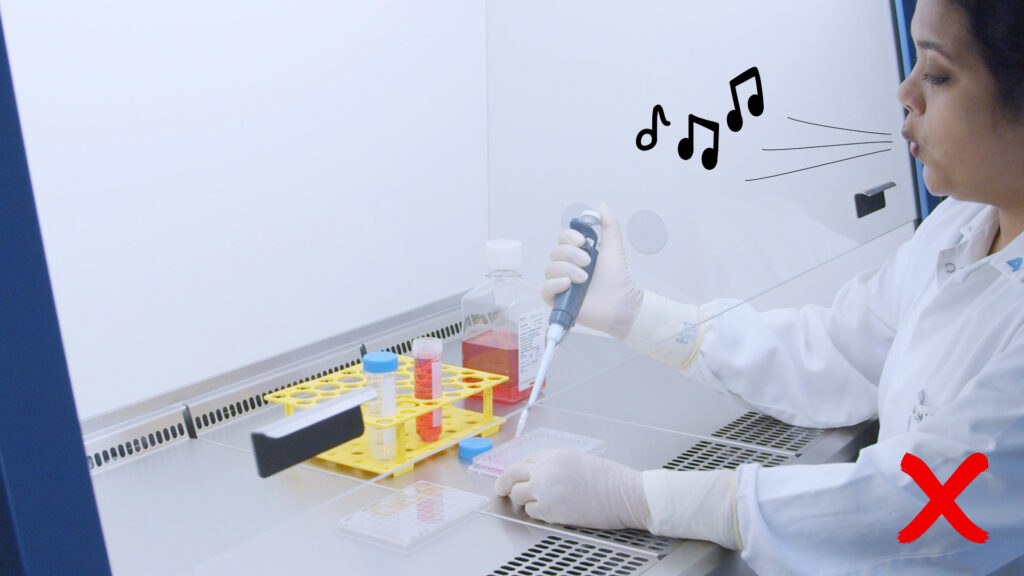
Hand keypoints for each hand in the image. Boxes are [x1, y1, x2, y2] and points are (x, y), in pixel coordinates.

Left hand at [494, 449, 651, 530]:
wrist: (624, 495)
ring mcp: (546, 492)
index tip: (520, 475)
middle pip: (512, 475)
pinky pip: (532, 512)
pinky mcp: (551, 511)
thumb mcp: (580, 461)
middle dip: (504, 482)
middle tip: (501, 489)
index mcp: (555, 455)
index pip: (527, 459)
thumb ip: (558, 465)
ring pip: (519, 495)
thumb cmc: (610, 479)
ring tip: (531, 502)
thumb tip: (542, 473)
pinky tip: (548, 511)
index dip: (524, 469)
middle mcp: (546, 471)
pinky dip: (536, 512)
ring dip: (523, 499)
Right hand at [542, 203, 642, 338]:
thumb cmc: (618, 278)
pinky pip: (545, 288)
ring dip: (568, 271)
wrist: (621, 303)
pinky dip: (555, 284)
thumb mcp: (614, 248)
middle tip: (588, 264)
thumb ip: (609, 226)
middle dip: (571, 256)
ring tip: (584, 279)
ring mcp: (561, 284)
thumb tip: (601, 205)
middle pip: (555, 253)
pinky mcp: (558, 301)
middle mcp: (567, 268)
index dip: (569, 238)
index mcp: (578, 255)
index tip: (583, 242)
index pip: (562, 239)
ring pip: (550, 269)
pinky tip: (568, 285)